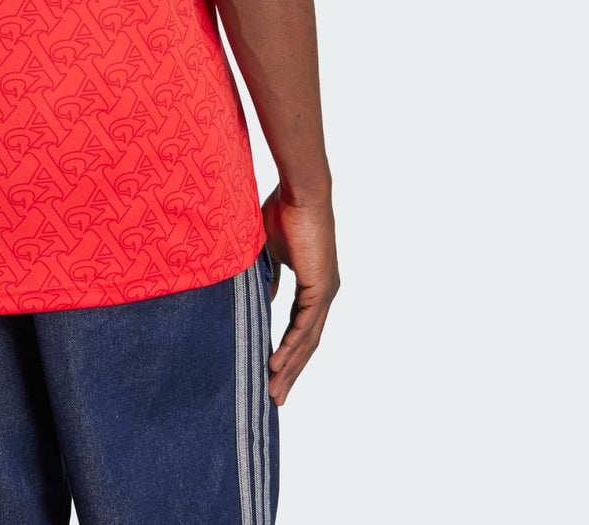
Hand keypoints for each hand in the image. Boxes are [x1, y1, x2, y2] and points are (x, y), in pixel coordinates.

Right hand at [261, 185, 338, 405]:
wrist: (299, 193)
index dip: (286, 350)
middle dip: (291, 371)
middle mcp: (323, 293)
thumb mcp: (269, 252)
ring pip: (307, 340)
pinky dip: (291, 347)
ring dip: (290, 367)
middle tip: (275, 396)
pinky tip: (277, 364)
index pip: (300, 327)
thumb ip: (269, 278)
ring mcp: (325, 292)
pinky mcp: (321, 288)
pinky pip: (305, 325)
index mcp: (313, 285)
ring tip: (274, 390)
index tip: (270, 370)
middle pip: (307, 342)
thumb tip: (263, 298)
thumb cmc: (282, 212)